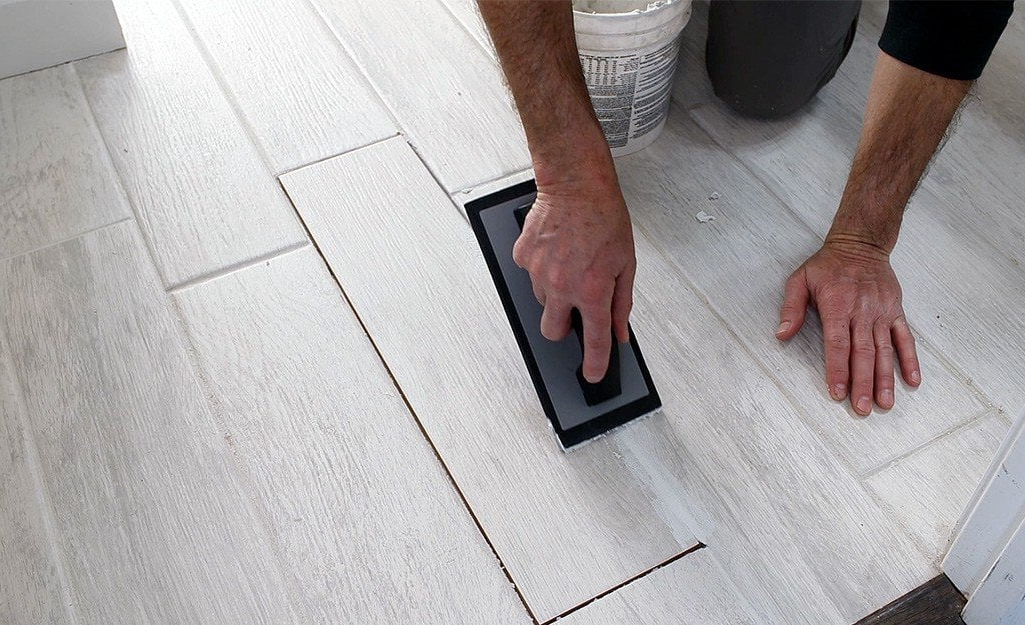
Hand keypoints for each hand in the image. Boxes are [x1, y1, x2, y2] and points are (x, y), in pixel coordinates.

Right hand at [513, 174, 635, 382]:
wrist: (576, 184)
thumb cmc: (603, 217)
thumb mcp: (626, 263)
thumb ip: (622, 302)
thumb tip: (620, 329)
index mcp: (593, 291)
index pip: (595, 340)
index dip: (595, 364)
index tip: (593, 374)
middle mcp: (562, 286)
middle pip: (553, 331)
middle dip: (563, 328)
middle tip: (575, 309)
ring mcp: (538, 272)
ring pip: (541, 301)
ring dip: (554, 293)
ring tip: (569, 264)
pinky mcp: (523, 257)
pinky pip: (530, 275)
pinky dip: (542, 269)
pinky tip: (556, 251)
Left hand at [775, 238, 921, 414]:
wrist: (861, 244)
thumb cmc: (827, 265)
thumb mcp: (800, 279)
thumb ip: (791, 308)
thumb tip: (781, 334)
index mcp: (838, 306)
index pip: (838, 344)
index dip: (838, 369)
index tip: (837, 392)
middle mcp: (863, 312)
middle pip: (863, 353)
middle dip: (863, 383)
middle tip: (862, 408)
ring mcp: (883, 313)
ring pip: (885, 351)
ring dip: (886, 378)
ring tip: (885, 403)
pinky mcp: (896, 311)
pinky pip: (906, 338)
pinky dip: (910, 360)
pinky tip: (912, 381)